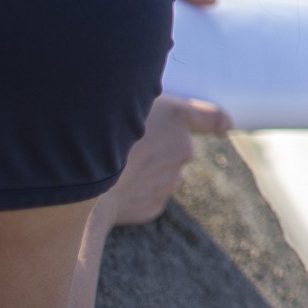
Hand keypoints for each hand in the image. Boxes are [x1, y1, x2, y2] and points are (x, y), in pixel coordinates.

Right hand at [101, 94, 229, 226]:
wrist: (82, 183)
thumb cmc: (95, 133)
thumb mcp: (121, 102)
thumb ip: (143, 107)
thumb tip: (147, 110)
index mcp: (175, 117)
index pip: (211, 116)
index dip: (218, 120)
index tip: (224, 125)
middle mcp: (181, 149)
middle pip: (175, 147)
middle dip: (156, 148)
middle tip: (125, 146)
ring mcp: (170, 181)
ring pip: (159, 173)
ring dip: (142, 170)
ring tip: (112, 168)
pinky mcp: (154, 205)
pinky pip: (145, 195)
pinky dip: (131, 192)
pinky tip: (110, 188)